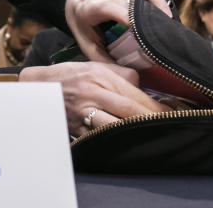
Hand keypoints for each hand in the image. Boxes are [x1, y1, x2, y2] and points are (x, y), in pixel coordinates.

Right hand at [19, 62, 169, 136]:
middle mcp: (92, 93)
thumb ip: (121, 74)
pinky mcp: (77, 129)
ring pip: (116, 127)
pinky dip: (116, 142)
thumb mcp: (94, 66)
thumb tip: (143, 86)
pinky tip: (129, 145)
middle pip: (129, 111)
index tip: (174, 111)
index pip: (134, 94)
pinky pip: (100, 138)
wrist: (38, 88)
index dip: (156, 106)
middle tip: (172, 126)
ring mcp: (83, 112)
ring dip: (136, 133)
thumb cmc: (69, 76)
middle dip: (152, 120)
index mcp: (99, 76)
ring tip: (154, 136)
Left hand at [65, 0, 171, 63]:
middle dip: (144, 20)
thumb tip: (124, 74)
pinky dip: (157, 0)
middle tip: (159, 41)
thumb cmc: (83, 24)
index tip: (135, 26)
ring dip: (154, 12)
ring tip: (166, 30)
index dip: (121, 14)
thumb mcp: (86, 43)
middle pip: (128, 4)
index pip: (106, 8)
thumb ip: (102, 59)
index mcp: (90, 8)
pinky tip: (165, 15)